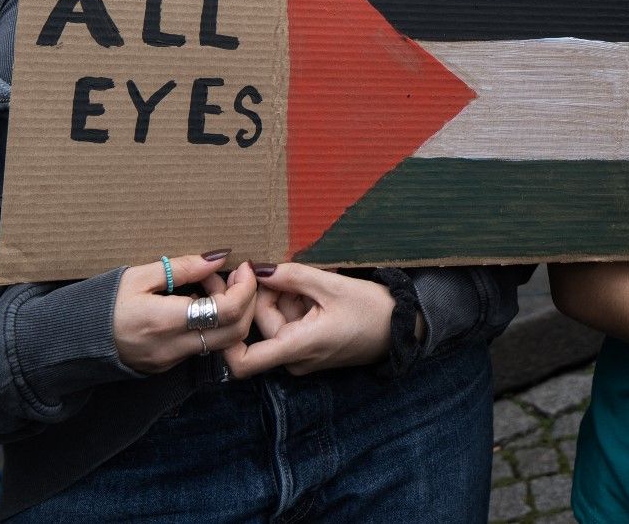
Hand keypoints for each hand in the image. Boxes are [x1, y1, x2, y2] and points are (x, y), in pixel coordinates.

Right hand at [113, 253, 258, 373]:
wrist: (70, 340)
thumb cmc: (100, 302)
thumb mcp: (137, 276)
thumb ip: (183, 268)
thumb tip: (218, 257)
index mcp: (165, 321)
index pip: (228, 310)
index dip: (245, 287)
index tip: (243, 267)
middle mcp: (174, 346)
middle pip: (237, 331)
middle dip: (247, 301)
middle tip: (236, 276)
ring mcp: (173, 360)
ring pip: (226, 342)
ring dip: (233, 312)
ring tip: (214, 286)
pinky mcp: (170, 365)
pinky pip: (207, 346)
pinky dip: (216, 323)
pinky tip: (200, 302)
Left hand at [223, 263, 395, 377]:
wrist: (403, 327)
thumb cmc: (372, 310)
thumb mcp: (332, 286)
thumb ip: (291, 276)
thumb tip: (257, 269)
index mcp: (298, 348)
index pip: (243, 363)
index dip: (226, 337)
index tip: (228, 302)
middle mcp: (296, 359)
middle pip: (260, 326)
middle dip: (264, 295)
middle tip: (274, 266)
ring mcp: (303, 355)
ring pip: (275, 322)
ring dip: (282, 296)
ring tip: (306, 278)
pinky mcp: (311, 348)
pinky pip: (290, 324)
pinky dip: (294, 303)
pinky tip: (312, 288)